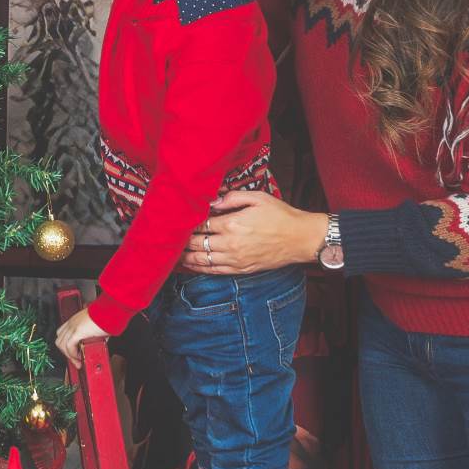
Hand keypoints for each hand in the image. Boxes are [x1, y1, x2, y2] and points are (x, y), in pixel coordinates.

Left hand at [56, 304, 109, 372]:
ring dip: (69, 355)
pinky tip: (79, 357)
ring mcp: (73, 326)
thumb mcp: (97, 327)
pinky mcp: (77, 331)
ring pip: (61, 345)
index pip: (62, 334)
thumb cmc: (107, 317)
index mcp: (75, 320)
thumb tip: (99, 344)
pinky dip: (72, 354)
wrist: (110, 312)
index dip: (65, 345)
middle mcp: (72, 323)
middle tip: (75, 359)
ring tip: (78, 360)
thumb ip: (95, 335)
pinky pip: (69, 346)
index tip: (73, 353)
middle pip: (59, 340)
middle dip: (66, 352)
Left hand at [178, 190, 328, 275]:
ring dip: (185, 256)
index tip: (177, 220)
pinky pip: (213, 271)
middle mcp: (230, 244)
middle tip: (168, 237)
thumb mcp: (257, 198)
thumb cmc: (281, 215)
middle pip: (196, 243)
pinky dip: (198, 268)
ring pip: (201, 260)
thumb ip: (231, 198)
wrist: (300, 239)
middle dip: (181, 240)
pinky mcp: (240, 269)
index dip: (187, 223)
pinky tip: (189, 264)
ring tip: (172, 253)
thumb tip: (211, 202)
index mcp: (232, 224)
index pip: (201, 224)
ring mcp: (235, 259)